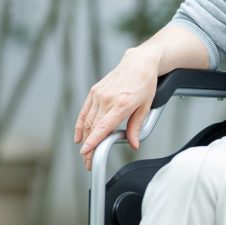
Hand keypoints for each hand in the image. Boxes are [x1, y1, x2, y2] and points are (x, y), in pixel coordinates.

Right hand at [74, 48, 158, 170]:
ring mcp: (99, 94)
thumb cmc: (145, 83)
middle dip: (89, 148)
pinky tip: (79, 136)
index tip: (86, 153)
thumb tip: (133, 144)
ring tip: (86, 153)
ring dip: (84, 139)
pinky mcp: (94, 91)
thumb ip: (136, 126)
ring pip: (87, 121)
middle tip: (89, 163)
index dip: (93, 142)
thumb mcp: (146, 106)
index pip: (103, 127)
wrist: (139, 62)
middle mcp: (107, 99)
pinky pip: (84, 111)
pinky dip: (80, 124)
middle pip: (93, 128)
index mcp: (122, 104)